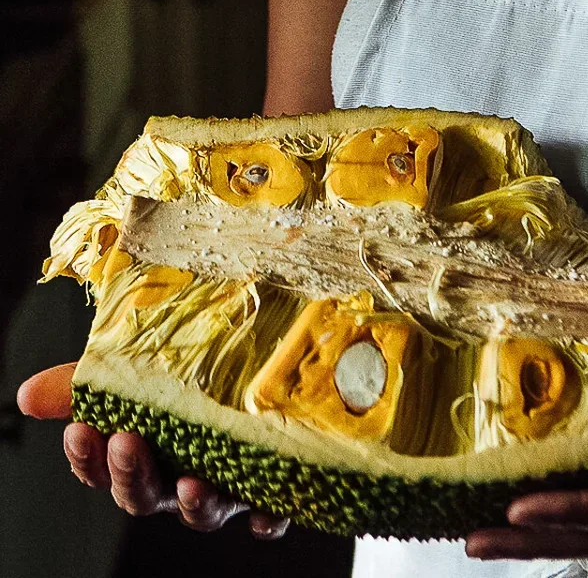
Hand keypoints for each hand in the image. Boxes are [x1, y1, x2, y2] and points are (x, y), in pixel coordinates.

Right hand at [17, 363, 287, 538]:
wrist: (258, 360)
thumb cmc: (188, 373)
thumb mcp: (135, 368)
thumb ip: (85, 383)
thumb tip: (27, 394)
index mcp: (145, 451)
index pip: (104, 467)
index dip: (88, 458)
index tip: (79, 431)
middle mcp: (180, 474)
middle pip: (146, 496)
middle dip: (131, 475)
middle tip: (126, 444)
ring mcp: (225, 484)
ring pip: (203, 511)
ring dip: (193, 503)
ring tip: (190, 482)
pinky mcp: (271, 484)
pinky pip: (272, 512)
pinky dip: (267, 516)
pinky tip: (264, 510)